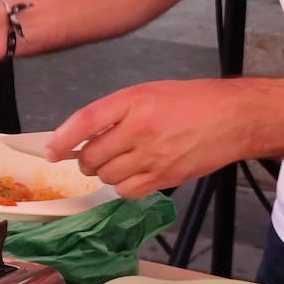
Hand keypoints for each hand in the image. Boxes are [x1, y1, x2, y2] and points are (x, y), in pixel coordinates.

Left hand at [47, 80, 252, 197]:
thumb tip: (84, 135)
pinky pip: (128, 191)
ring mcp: (153, 156)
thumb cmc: (191, 101)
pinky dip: (123, 186)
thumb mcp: (149, 92)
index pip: (86, 121)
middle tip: (93, 154)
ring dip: (104, 172)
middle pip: (92, 155)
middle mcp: (140, 128)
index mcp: (134, 100)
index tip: (50, 151)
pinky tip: (133, 174)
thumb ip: (116, 112)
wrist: (233, 118)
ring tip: (117, 162)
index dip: (63, 139)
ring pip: (107, 176)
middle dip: (85, 159)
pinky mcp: (165, 177)